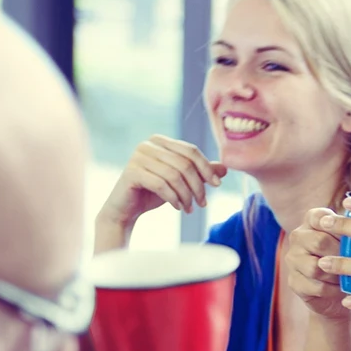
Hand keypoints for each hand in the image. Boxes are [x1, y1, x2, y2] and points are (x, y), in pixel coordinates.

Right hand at [94, 136, 226, 250]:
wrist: (125, 209)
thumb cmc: (152, 193)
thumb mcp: (180, 182)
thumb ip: (199, 173)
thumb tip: (225, 168)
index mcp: (160, 141)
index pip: (191, 150)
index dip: (206, 168)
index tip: (217, 185)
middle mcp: (147, 145)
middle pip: (184, 163)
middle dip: (198, 185)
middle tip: (203, 203)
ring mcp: (137, 156)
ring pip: (174, 175)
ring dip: (186, 195)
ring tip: (190, 208)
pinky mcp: (131, 172)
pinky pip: (161, 184)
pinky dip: (173, 198)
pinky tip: (178, 207)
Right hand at [280, 210, 350, 322]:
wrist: (338, 291)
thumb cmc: (350, 259)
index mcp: (312, 220)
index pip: (321, 217)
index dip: (339, 226)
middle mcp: (298, 236)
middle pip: (319, 242)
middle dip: (341, 254)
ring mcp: (293, 259)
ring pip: (315, 267)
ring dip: (337, 275)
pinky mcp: (294, 282)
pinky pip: (316, 287)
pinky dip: (334, 290)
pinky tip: (343, 289)